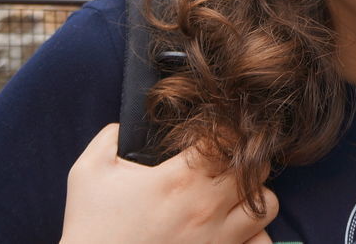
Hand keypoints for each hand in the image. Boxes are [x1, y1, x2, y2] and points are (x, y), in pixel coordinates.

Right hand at [60, 123, 277, 243]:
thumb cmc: (91, 227)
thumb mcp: (88, 172)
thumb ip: (110, 136)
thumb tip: (128, 123)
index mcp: (178, 179)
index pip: (228, 138)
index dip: (225, 129)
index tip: (214, 134)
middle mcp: (205, 207)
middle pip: (255, 167)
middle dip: (246, 156)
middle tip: (227, 160)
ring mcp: (215, 239)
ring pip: (267, 204)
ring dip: (256, 193)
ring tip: (233, 192)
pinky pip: (259, 243)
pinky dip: (255, 233)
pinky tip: (235, 226)